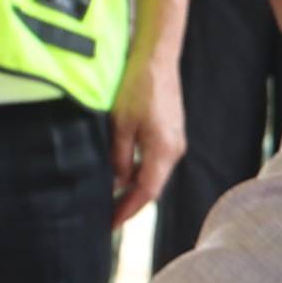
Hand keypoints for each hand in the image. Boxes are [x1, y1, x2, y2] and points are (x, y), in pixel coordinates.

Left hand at [107, 50, 183, 226]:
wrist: (157, 58)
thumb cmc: (138, 87)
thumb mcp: (120, 124)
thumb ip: (119, 157)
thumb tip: (116, 182)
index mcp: (163, 151)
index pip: (146, 193)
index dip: (127, 211)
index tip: (110, 224)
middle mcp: (174, 150)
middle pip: (151, 187)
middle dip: (129, 203)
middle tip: (106, 216)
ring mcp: (175, 141)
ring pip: (152, 173)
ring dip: (133, 187)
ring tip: (111, 198)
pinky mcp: (171, 132)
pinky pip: (154, 160)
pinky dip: (138, 170)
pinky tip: (121, 173)